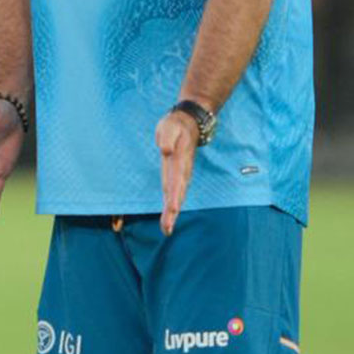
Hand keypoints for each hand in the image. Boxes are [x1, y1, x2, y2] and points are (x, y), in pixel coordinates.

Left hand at [156, 110, 199, 234]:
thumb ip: (167, 138)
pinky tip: (169, 216)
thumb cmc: (176, 126)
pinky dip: (171, 204)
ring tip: (167, 229)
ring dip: (172, 212)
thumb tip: (164, 150)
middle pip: (176, 194)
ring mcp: (180, 174)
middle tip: (167, 229)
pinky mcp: (176, 174)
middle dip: (172, 212)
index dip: (173, 196)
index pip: (175, 182)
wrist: (188, 124)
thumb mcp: (170, 127)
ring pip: (176, 195)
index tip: (172, 210)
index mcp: (179, 162)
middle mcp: (181, 171)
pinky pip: (173, 191)